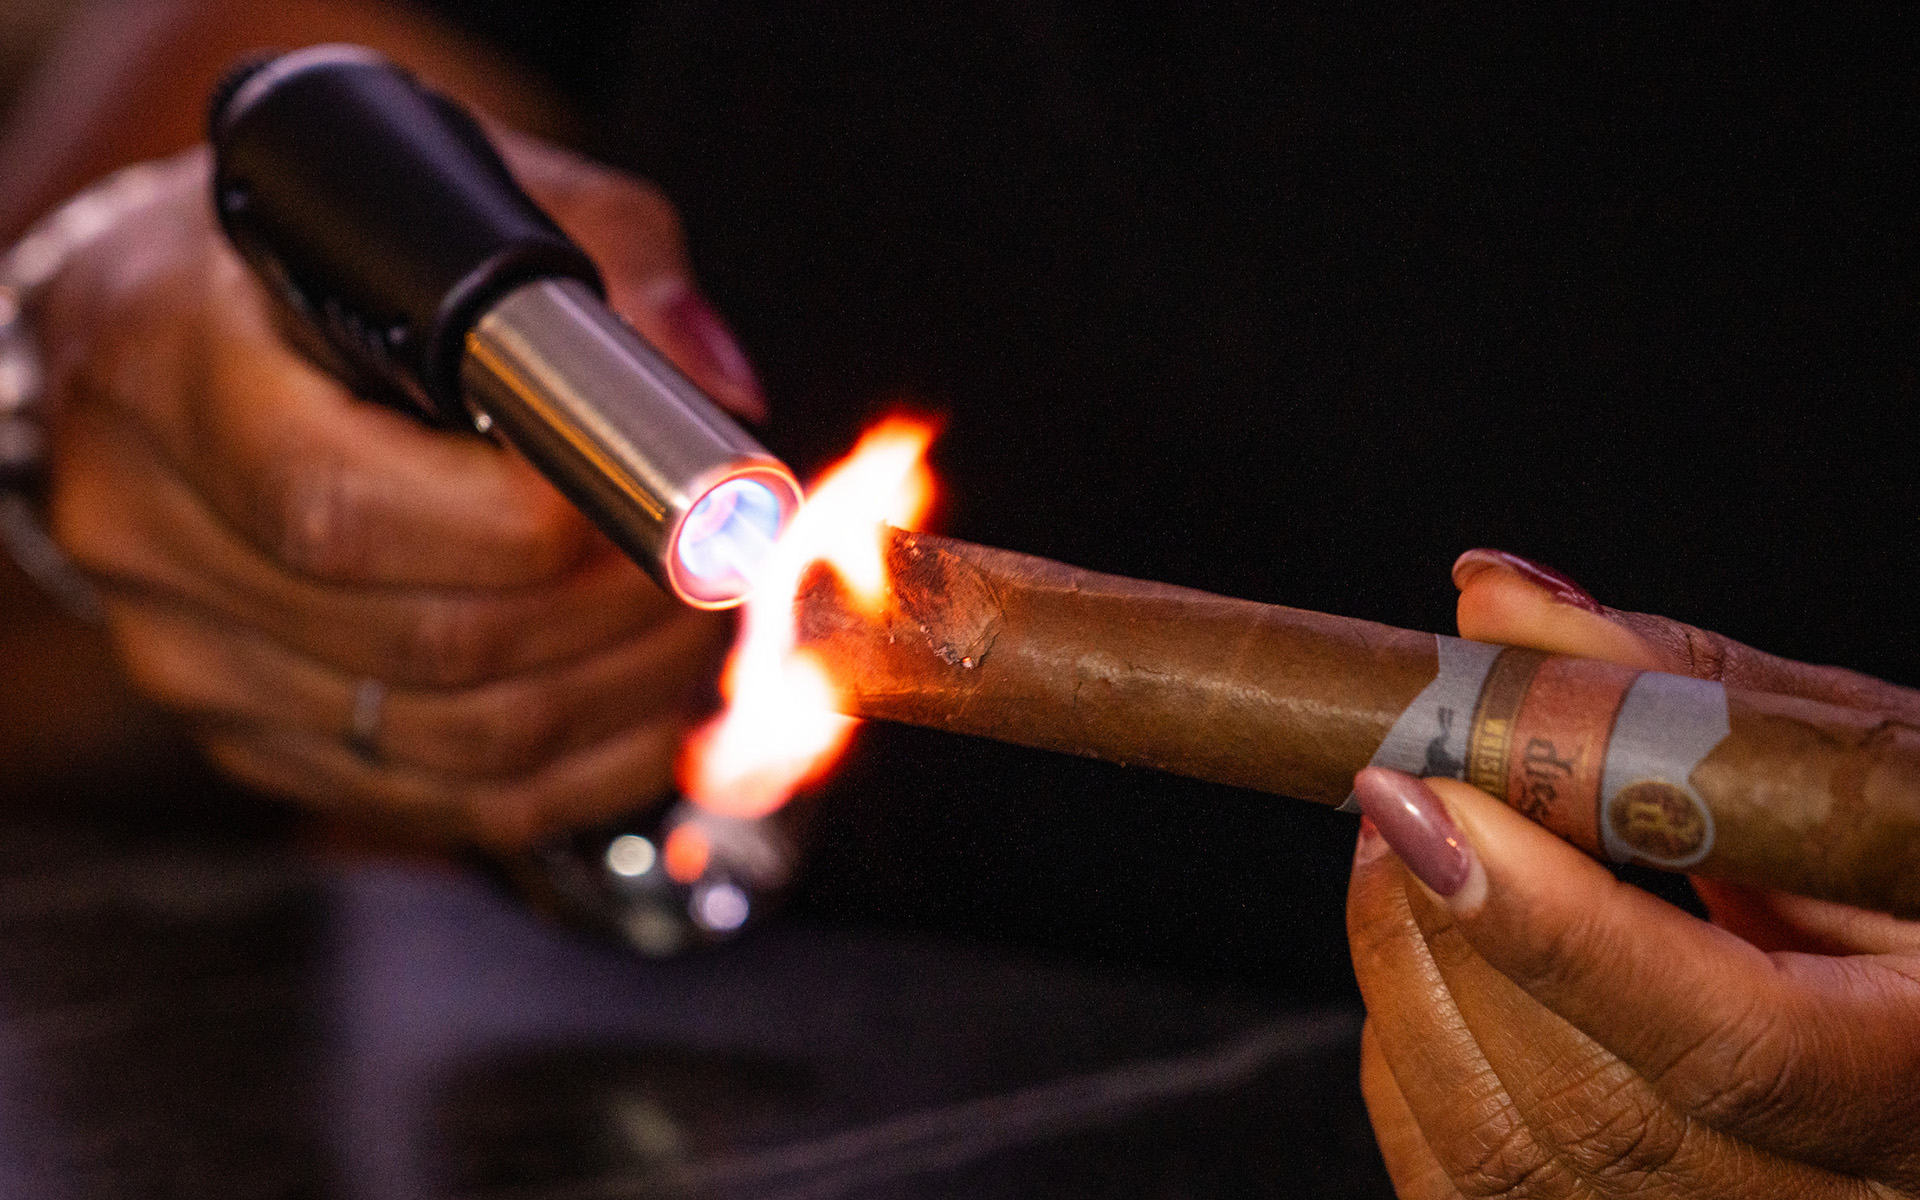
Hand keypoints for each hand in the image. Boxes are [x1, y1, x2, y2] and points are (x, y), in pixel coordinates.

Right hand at [35, 134, 768, 849]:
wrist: (175, 325)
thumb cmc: (327, 252)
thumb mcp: (464, 199)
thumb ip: (609, 262)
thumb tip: (717, 390)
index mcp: (166, 365)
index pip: (350, 506)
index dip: (541, 527)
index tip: (667, 505)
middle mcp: (148, 527)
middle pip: (427, 640)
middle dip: (618, 617)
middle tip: (725, 576)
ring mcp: (189, 653)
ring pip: (454, 741)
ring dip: (619, 701)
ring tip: (704, 634)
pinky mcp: (249, 736)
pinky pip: (442, 802)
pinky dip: (578, 772)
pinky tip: (649, 715)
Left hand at [1347, 548, 1919, 1198]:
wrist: (1910, 1007)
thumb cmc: (1910, 866)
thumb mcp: (1859, 771)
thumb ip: (1679, 692)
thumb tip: (1490, 601)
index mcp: (1913, 1076)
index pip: (1723, 1042)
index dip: (1551, 922)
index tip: (1422, 795)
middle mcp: (1824, 1196)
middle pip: (1583, 1104)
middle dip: (1446, 925)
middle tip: (1397, 785)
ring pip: (1499, 1153)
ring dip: (1404, 975)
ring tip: (1403, 840)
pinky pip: (1461, 1182)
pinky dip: (1407, 1052)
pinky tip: (1428, 948)